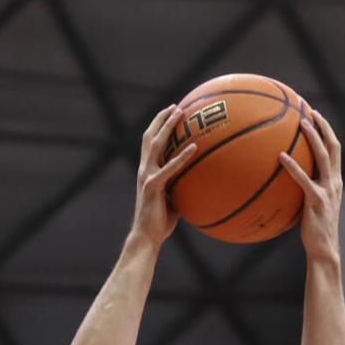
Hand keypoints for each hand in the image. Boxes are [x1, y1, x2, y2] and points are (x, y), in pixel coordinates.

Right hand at [129, 105, 197, 247]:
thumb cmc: (161, 223)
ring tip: (180, 114)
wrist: (147, 237)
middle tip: (176, 106)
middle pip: (149, 137)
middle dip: (161, 119)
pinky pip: (170, 167)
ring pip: (155, 145)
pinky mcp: (153, 186)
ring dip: (167, 127)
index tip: (171, 113)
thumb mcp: (173, 200)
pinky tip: (194, 147)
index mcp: (147, 172)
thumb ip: (182, 186)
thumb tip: (200, 181)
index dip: (158, 127)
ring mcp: (147, 177)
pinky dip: (182, 156)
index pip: (150, 144)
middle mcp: (144, 170)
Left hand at [279, 109, 342, 262]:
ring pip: (323, 156)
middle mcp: (334, 182)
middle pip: (333, 146)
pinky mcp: (316, 201)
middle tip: (310, 110)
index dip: (327, 131)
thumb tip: (285, 184)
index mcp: (335, 182)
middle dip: (323, 126)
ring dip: (313, 137)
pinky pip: (303, 179)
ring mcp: (327, 190)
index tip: (316, 115)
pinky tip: (280, 156)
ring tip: (300, 122)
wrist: (324, 250)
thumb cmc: (315, 232)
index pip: (335, 150)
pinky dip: (293, 166)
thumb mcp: (313, 208)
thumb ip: (306, 192)